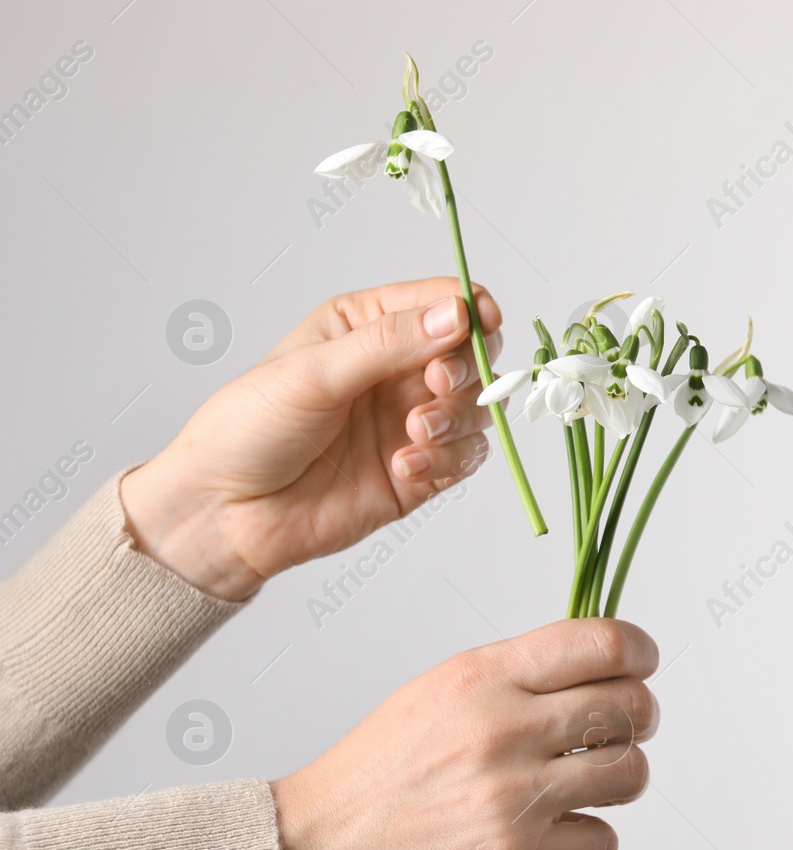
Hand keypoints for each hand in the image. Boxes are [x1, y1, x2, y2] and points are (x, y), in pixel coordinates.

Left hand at [121, 278, 502, 600]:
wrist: (224, 513)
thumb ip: (389, 343)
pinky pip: (464, 459)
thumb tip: (455, 313)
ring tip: (416, 433)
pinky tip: (403, 467)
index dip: (469, 312)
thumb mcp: (313, 372)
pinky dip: (446, 461)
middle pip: (471, 356)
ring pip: (477, 409)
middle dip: (465, 370)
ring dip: (457, 419)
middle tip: (437, 385)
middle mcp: (395, 371)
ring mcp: (409, 422)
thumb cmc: (247, 429)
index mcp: (367, 326)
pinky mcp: (420, 472)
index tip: (476, 327)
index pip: (443, 303)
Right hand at [269, 618, 659, 849]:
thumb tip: (601, 667)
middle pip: (631, 708)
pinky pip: (603, 844)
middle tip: (616, 736)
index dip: (639, 654)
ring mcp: (512, 796)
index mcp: (482, 675)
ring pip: (632, 774)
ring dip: (619, 783)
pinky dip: (587, 844)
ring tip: (585, 788)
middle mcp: (503, 727)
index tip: (642, 667)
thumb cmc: (377, 772)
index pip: (604, 641)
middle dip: (637, 722)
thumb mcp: (440, 691)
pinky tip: (552, 838)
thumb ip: (517, 677)